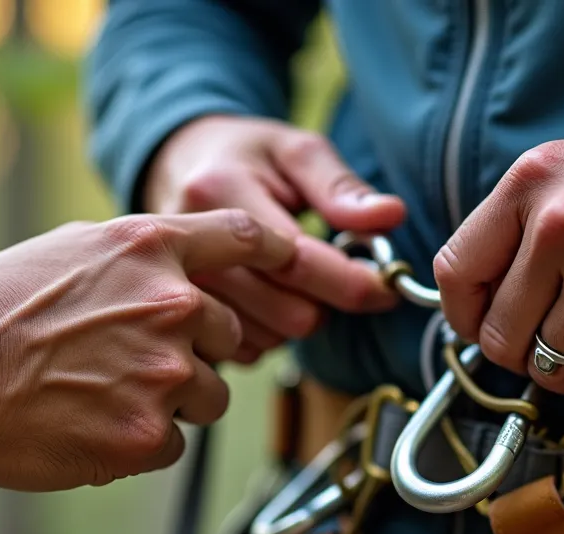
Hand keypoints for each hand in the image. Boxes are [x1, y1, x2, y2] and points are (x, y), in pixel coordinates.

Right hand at [0, 210, 294, 489]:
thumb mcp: (67, 250)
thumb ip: (134, 256)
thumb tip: (175, 270)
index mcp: (151, 247)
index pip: (246, 238)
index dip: (276, 253)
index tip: (290, 264)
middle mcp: (173, 304)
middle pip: (230, 336)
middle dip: (194, 352)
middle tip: (128, 362)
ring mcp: (166, 372)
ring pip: (208, 397)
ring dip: (172, 402)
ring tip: (99, 396)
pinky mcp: (147, 436)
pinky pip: (172, 445)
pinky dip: (138, 443)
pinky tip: (86, 427)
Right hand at [144, 115, 407, 362]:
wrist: (173, 166)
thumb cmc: (243, 157)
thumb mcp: (293, 151)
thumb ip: (340, 187)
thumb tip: (390, 215)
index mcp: (219, 194)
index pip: (298, 259)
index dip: (352, 281)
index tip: (386, 287)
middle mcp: (188, 248)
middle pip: (288, 312)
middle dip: (325, 301)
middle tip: (329, 275)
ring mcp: (176, 287)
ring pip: (270, 339)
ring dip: (296, 319)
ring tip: (291, 281)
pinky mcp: (176, 317)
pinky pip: (243, 352)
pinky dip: (266, 333)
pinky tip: (264, 299)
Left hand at [433, 116, 563, 408]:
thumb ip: (521, 225)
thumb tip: (478, 299)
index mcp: (529, 185)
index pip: (455, 272)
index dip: (465, 315)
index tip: (485, 326)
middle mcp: (556, 226)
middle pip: (497, 333)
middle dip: (523, 351)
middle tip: (560, 339)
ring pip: (545, 364)